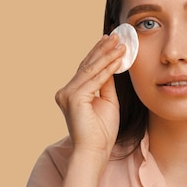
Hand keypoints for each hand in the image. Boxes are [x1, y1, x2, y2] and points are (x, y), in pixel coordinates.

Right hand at [54, 33, 125, 160]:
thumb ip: (106, 83)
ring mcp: (68, 94)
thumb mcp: (107, 101)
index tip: (111, 40)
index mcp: (72, 92)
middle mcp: (66, 91)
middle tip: (116, 35)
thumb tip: (112, 65)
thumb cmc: (102, 132)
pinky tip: (118, 59)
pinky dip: (108, 68)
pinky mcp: (74, 98)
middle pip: (87, 65)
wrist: (95, 151)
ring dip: (107, 54)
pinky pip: (95, 79)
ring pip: (91, 69)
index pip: (87, 68)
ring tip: (120, 43)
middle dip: (103, 49)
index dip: (99, 53)